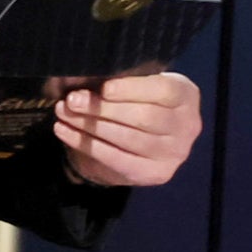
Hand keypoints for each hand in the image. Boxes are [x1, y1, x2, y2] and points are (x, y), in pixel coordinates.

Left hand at [53, 71, 201, 186]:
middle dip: (104, 109)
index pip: (163, 91)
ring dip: (90, 126)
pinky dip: (87, 145)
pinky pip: (117, 160)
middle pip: (144, 117)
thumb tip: (83, 77)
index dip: (132, 89)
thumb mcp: (135, 84)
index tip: (103, 88)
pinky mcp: (155, 174)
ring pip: (128, 139)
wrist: (145, 140)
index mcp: (186, 95)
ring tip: (63, 113)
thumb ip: (119, 81)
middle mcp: (188, 126)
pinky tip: (65, 132)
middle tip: (72, 100)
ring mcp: (174, 153)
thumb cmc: (138, 100)